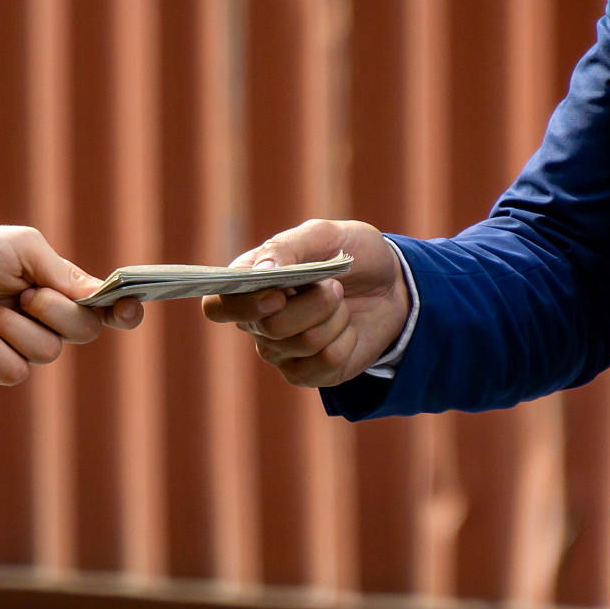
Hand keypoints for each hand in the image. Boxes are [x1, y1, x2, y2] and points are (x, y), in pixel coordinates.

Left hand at [0, 226, 142, 384]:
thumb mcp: (22, 250)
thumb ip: (62, 273)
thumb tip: (99, 297)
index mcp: (60, 288)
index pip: (105, 307)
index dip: (124, 311)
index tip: (128, 309)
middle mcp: (47, 319)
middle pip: (84, 331)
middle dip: (55, 311)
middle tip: (23, 294)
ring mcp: (23, 345)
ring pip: (49, 352)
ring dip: (15, 327)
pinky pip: (17, 372)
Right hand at [202, 219, 409, 387]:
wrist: (392, 284)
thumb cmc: (351, 254)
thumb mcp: (325, 235)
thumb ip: (287, 247)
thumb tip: (260, 273)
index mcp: (249, 284)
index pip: (217, 306)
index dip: (242, 306)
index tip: (278, 295)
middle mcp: (257, 322)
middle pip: (270, 327)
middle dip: (315, 304)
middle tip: (335, 286)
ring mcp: (280, 352)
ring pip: (304, 344)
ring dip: (336, 318)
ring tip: (342, 305)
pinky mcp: (306, 374)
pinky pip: (325, 364)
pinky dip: (347, 341)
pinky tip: (347, 330)